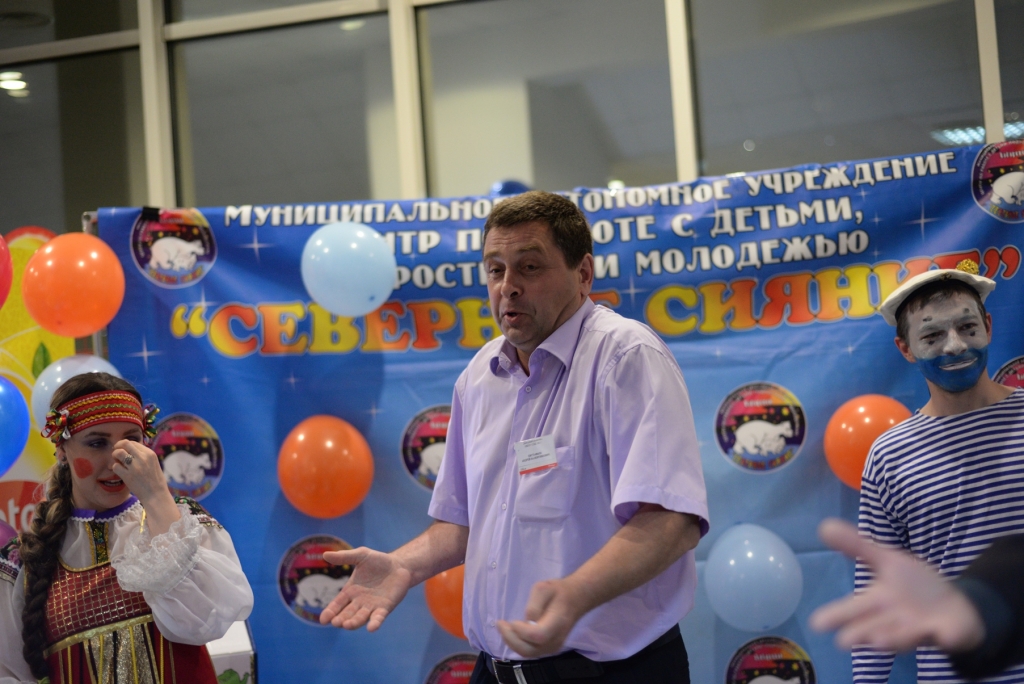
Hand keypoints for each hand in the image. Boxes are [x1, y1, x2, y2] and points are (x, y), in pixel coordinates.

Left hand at [111, 440, 172, 506]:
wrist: (156, 495)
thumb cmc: (156, 481)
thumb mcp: (154, 464)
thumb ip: (144, 456)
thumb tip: (131, 450)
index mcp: (150, 454)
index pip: (133, 442)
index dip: (126, 445)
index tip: (123, 450)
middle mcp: (143, 458)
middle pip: (125, 443)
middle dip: (118, 446)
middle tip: (116, 452)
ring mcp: (135, 467)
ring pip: (118, 453)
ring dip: (114, 456)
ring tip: (117, 461)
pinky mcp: (128, 476)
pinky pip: (115, 466)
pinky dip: (115, 468)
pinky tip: (119, 471)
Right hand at [319, 547, 412, 630]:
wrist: (399, 565)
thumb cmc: (378, 561)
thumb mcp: (361, 555)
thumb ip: (344, 557)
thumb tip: (325, 554)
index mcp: (350, 591)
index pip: (337, 604)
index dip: (330, 612)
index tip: (323, 620)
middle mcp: (359, 602)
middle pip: (347, 613)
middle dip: (341, 619)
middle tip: (336, 623)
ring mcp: (372, 606)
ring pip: (361, 617)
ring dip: (354, 622)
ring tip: (347, 625)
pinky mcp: (385, 608)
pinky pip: (379, 617)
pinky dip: (375, 623)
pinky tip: (371, 628)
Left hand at [497, 578, 585, 657]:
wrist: (575, 600)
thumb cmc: (558, 592)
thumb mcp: (544, 588)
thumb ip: (534, 605)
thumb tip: (526, 621)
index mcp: (557, 623)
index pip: (538, 635)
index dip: (521, 631)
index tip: (512, 620)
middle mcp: (556, 640)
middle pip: (529, 650)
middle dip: (510, 639)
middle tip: (499, 624)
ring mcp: (553, 647)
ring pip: (527, 653)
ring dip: (511, 642)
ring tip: (503, 627)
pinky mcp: (549, 649)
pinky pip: (529, 652)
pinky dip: (517, 644)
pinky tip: (511, 633)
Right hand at [809, 519, 984, 652]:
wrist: (955, 604)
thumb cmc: (914, 586)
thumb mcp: (886, 560)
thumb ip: (857, 546)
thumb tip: (824, 526)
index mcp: (877, 602)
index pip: (852, 609)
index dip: (835, 616)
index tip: (816, 623)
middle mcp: (893, 621)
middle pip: (873, 628)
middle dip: (860, 634)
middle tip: (844, 641)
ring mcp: (920, 629)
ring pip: (904, 636)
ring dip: (893, 638)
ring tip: (879, 640)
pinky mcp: (947, 633)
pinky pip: (945, 636)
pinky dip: (941, 635)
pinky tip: (935, 632)